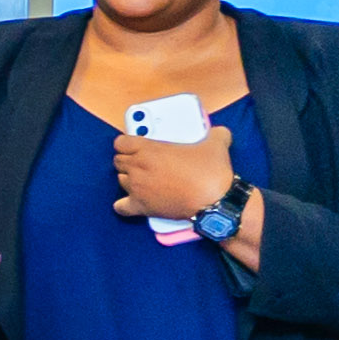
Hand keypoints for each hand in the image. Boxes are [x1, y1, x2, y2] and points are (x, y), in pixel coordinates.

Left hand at [111, 127, 236, 225]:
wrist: (216, 202)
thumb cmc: (211, 173)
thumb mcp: (217, 144)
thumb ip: (215, 134)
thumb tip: (219, 132)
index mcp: (149, 149)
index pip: (121, 142)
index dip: (126, 143)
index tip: (134, 145)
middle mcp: (138, 167)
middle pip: (118, 161)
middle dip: (128, 159)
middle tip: (143, 161)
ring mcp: (137, 188)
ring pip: (120, 180)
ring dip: (129, 179)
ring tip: (143, 179)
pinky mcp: (141, 207)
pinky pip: (120, 207)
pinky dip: (123, 205)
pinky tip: (131, 202)